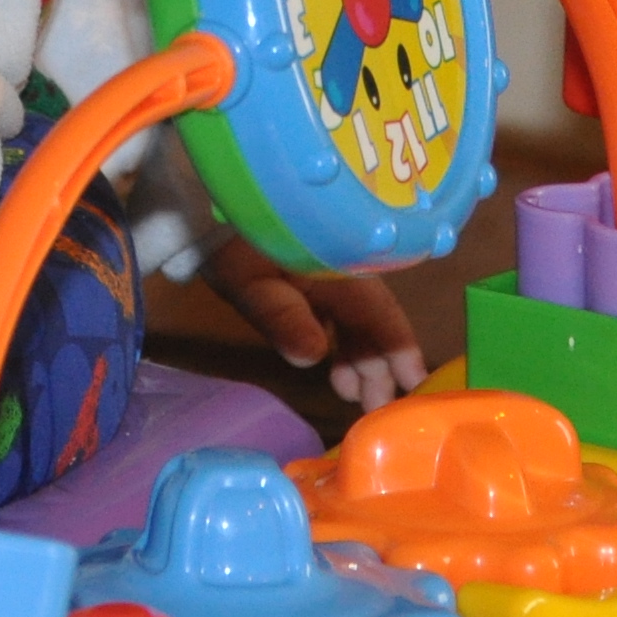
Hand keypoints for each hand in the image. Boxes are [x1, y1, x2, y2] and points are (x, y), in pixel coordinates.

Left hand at [201, 235, 425, 413]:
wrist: (201, 207)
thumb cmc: (230, 244)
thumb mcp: (252, 283)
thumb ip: (283, 318)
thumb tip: (314, 357)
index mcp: (339, 271)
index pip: (382, 315)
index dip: (401, 350)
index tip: (416, 386)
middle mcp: (340, 272)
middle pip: (370, 322)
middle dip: (378, 366)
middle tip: (377, 409)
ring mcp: (323, 276)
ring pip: (353, 321)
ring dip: (358, 358)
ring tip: (350, 397)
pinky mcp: (304, 279)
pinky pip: (334, 316)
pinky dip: (338, 343)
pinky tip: (332, 369)